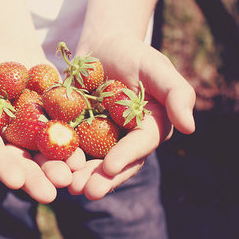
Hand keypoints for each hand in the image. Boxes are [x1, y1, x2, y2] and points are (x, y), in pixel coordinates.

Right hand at [0, 46, 73, 202]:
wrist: (14, 58)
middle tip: (48, 194)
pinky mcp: (52, 129)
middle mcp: (5, 143)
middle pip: (18, 162)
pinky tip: (82, 161)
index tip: (14, 181)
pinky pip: (62, 142)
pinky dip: (72, 152)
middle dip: (33, 178)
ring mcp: (30, 139)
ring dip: (55, 170)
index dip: (0, 165)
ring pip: (43, 158)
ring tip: (69, 179)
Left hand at [69, 36, 195, 199]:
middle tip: (88, 191)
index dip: (127, 156)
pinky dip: (61, 158)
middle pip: (117, 162)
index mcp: (150, 128)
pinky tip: (48, 168)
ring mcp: (102, 139)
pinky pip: (70, 147)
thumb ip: (177, 93)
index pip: (141, 144)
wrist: (102, 47)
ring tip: (68, 187)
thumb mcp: (156, 66)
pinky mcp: (79, 133)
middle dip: (103, 178)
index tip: (111, 166)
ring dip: (81, 175)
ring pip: (93, 161)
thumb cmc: (134, 53)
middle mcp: (127, 140)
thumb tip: (190, 127)